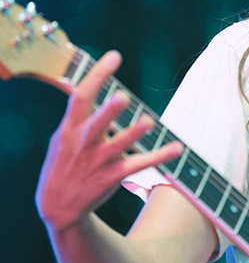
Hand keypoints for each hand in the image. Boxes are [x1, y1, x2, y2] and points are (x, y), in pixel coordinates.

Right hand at [36, 50, 182, 232]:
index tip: (115, 56)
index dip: (97, 76)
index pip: (81, 97)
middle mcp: (84, 142)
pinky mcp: (112, 176)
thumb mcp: (61, 137)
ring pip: (118, 145)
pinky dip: (159, 156)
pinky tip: (177, 148)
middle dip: (109, 111)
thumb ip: (77, 113)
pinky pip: (138, 165)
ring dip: (134, 134)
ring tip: (149, 122)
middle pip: (97, 123)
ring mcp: (98, 160)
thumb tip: (83, 83)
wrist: (57, 207)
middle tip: (123, 97)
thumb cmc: (63, 163)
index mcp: (70, 127)